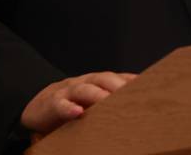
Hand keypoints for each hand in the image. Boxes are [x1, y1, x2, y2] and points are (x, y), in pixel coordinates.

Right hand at [20, 71, 137, 134]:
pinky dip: (68, 108)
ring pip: (84, 88)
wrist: (40, 107)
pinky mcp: (52, 103)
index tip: (150, 85)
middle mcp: (86, 82)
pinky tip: (77, 112)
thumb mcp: (95, 104)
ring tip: (107, 100)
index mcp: (100, 82)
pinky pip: (61, 104)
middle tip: (132, 93)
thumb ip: (113, 104)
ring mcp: (69, 91)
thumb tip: (139, 112)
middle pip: (104, 79)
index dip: (132, 80)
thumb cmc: (75, 106)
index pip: (119, 78)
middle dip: (118, 84)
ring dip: (96, 94)